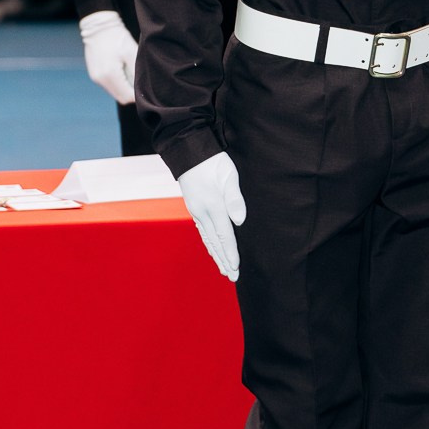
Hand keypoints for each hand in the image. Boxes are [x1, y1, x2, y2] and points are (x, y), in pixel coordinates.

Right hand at [78, 9, 137, 104]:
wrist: (98, 27)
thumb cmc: (117, 37)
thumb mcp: (131, 53)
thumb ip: (137, 73)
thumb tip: (143, 87)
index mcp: (110, 75)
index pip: (128, 97)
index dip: (138, 95)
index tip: (145, 85)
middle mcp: (101, 79)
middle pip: (121, 97)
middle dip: (131, 92)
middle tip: (139, 79)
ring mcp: (96, 78)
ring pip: (115, 92)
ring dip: (124, 87)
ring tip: (129, 72)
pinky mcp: (94, 75)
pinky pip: (109, 85)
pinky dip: (117, 83)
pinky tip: (121, 70)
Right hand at [177, 150, 246, 281]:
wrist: (188, 150)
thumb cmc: (212, 160)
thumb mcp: (228, 174)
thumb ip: (234, 197)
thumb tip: (239, 220)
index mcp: (212, 204)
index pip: (224, 234)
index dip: (231, 252)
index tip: (236, 267)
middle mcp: (202, 211)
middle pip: (215, 242)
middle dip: (224, 260)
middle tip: (233, 277)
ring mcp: (196, 210)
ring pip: (207, 239)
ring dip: (216, 255)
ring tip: (224, 270)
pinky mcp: (194, 207)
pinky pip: (202, 231)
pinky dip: (209, 244)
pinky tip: (213, 250)